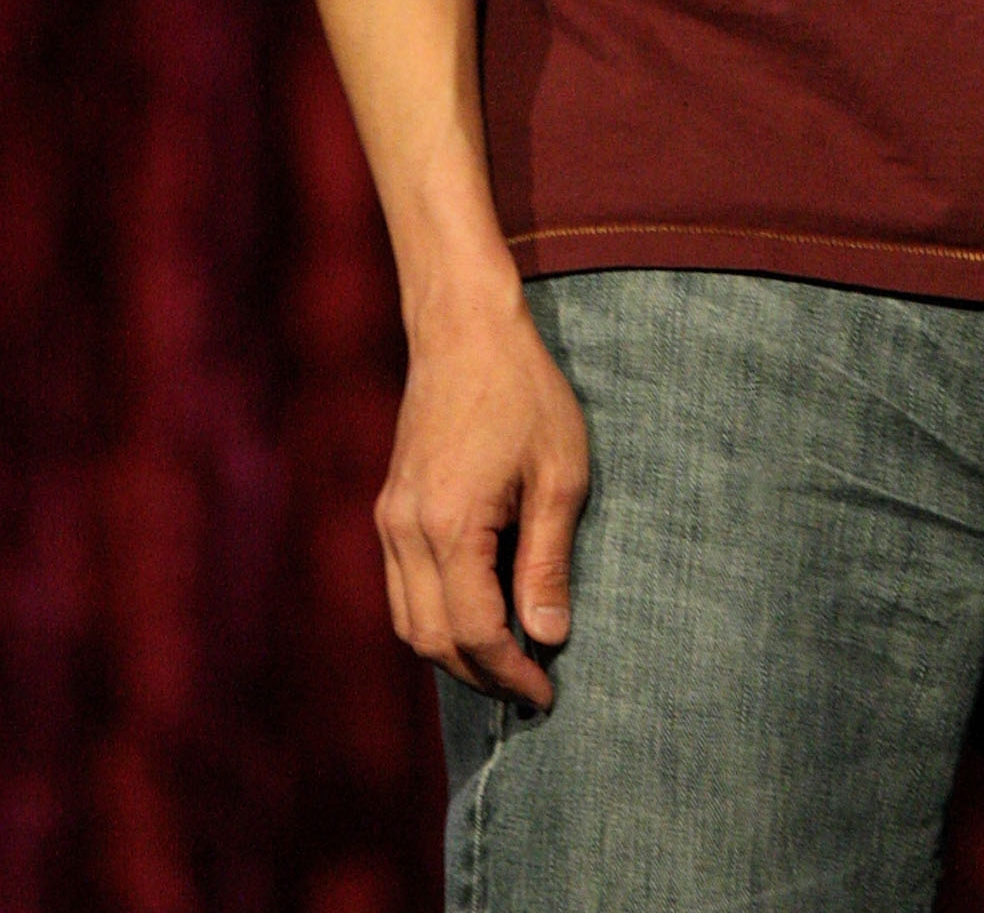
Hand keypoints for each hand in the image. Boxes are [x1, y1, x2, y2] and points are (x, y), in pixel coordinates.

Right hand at [375, 281, 590, 709]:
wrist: (463, 328)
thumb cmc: (523, 391)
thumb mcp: (558, 472)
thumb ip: (548, 560)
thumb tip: (549, 635)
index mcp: (449, 525)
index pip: (474, 632)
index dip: (511, 672)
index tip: (546, 691)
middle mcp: (405, 530)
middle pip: (430, 640)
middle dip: (480, 674)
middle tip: (529, 685)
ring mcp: (389, 518)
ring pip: (406, 620)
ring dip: (452, 651)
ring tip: (507, 658)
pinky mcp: (389, 505)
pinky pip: (401, 586)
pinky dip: (433, 615)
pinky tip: (476, 611)